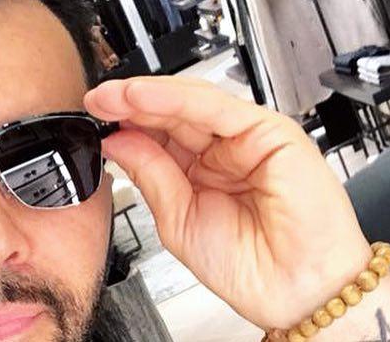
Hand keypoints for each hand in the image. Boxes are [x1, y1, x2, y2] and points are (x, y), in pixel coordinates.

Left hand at [84, 76, 372, 328]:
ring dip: (148, 96)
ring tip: (112, 96)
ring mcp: (247, 138)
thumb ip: (152, 175)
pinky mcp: (271, 131)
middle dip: (130, 104)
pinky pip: (218, 108)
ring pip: (192, 103)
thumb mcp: (178, 219)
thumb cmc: (249, 266)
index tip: (94, 118)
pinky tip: (144, 98)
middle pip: (173, 113)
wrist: (295, 292)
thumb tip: (118, 141)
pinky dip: (178, 99)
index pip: (160, 134)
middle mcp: (225, 149)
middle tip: (96, 101)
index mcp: (203, 170)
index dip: (126, 123)